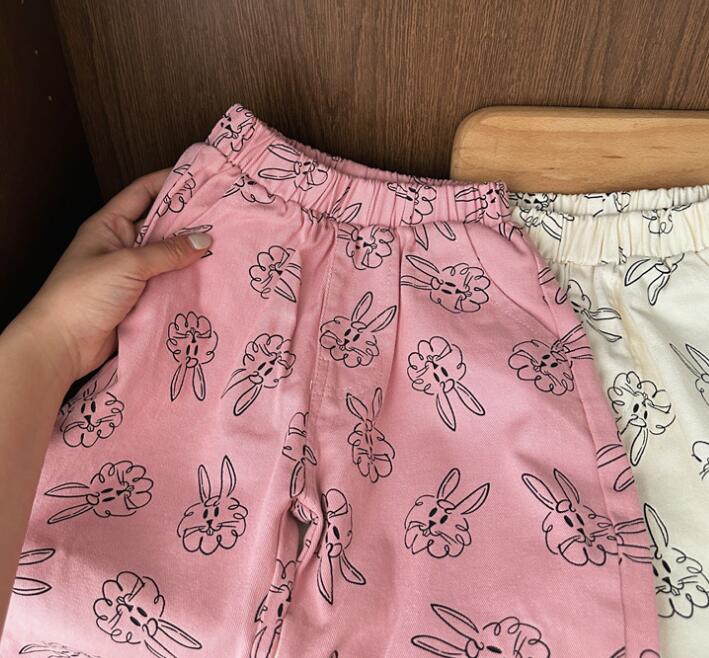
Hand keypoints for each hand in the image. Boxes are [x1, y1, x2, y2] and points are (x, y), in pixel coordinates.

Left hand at [12, 168, 211, 383]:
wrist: (63, 344)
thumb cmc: (82, 295)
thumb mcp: (127, 264)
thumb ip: (167, 252)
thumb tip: (203, 240)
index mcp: (110, 225)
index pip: (143, 193)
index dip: (170, 182)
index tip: (201, 179)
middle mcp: (122, 246)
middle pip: (161, 226)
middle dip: (190, 222)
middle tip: (223, 216)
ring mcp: (133, 274)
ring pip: (168, 258)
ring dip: (191, 255)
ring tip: (225, 246)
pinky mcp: (142, 299)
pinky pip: (169, 284)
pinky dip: (188, 282)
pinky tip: (211, 278)